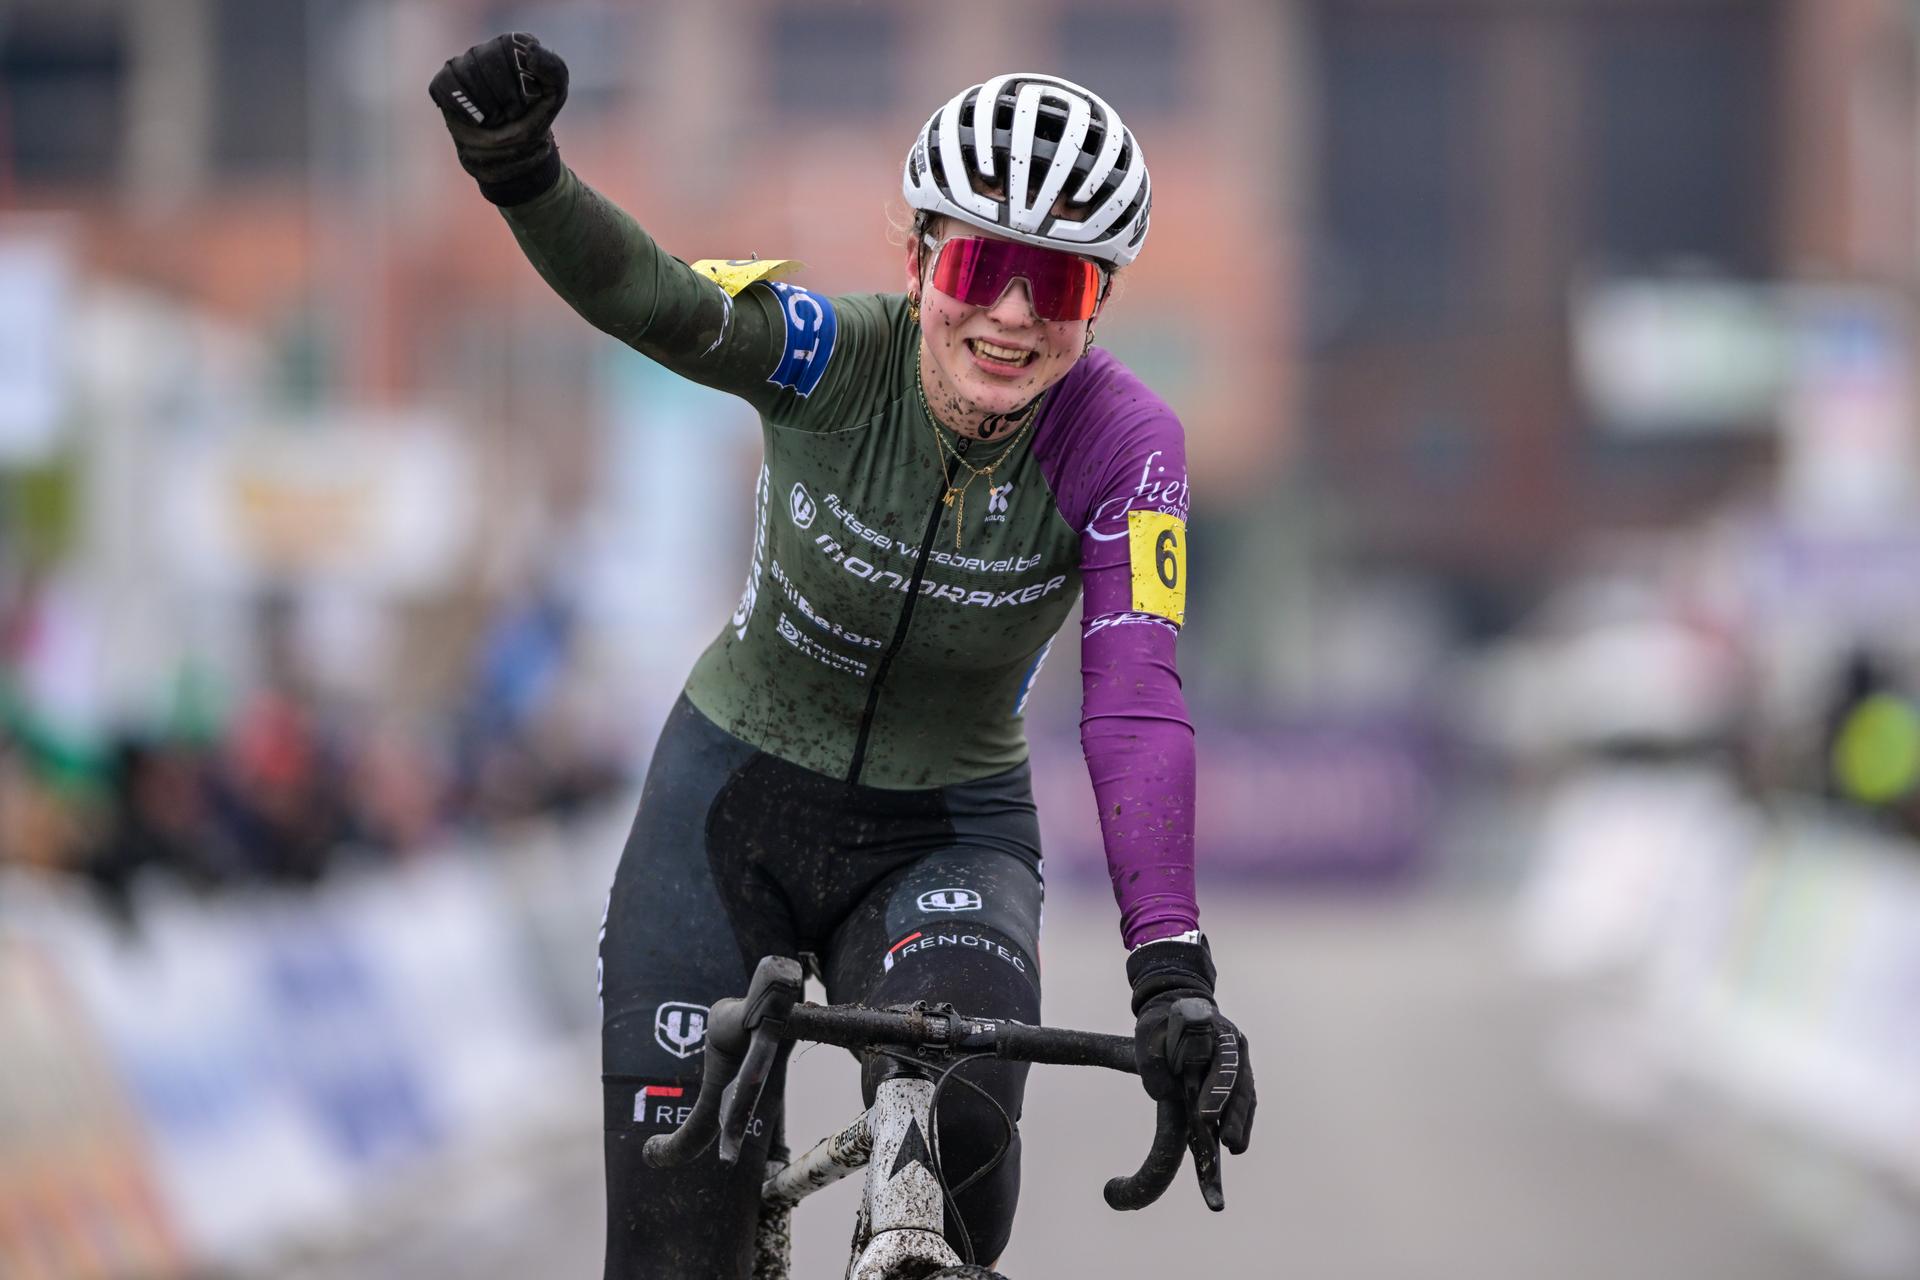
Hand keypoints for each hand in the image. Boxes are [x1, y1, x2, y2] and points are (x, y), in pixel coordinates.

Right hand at [428, 32, 569, 204]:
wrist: (514, 151)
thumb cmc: (534, 116)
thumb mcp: (555, 93)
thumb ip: (553, 68)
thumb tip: (531, 49)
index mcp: (514, 45)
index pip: (510, 48)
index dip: (522, 80)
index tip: (530, 98)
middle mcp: (487, 49)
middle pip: (488, 60)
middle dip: (505, 96)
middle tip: (512, 113)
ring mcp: (463, 64)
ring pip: (466, 72)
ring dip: (487, 106)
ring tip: (496, 117)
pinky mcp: (445, 82)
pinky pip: (445, 85)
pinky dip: (462, 107)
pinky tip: (475, 119)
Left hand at [1128, 935, 1255, 1207]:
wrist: (1177, 1003)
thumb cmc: (1160, 1022)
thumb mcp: (1146, 1033)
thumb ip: (1153, 1062)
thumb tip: (1166, 1093)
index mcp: (1214, 1029)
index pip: (1219, 1063)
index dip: (1215, 1092)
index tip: (1205, 1117)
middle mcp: (1234, 1045)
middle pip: (1239, 1084)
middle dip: (1234, 1117)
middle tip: (1229, 1144)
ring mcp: (1240, 1060)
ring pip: (1246, 1096)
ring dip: (1241, 1124)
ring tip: (1234, 1150)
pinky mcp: (1239, 1075)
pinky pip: (1244, 1101)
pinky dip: (1240, 1122)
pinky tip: (1235, 1144)